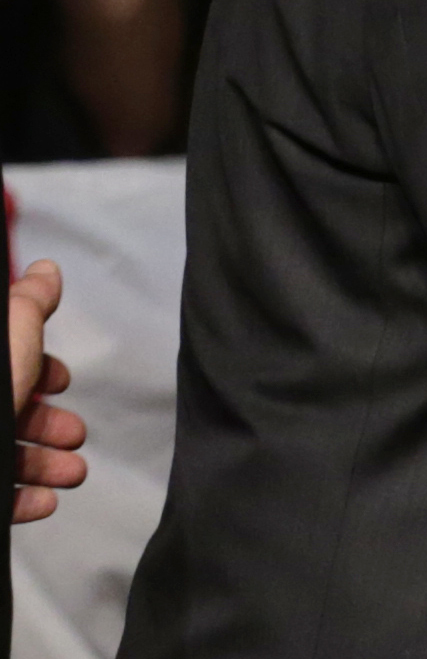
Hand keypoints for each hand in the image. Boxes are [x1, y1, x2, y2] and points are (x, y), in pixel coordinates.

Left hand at [11, 260, 85, 524]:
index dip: (39, 368)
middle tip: (73, 434)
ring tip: (70, 473)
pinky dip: (22, 498)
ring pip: (1, 454)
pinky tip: (42, 500)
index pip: (8, 359)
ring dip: (45, 464)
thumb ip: (30, 304)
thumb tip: (44, 272)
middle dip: (50, 424)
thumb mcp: (10, 336)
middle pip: (5, 409)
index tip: (61, 381)